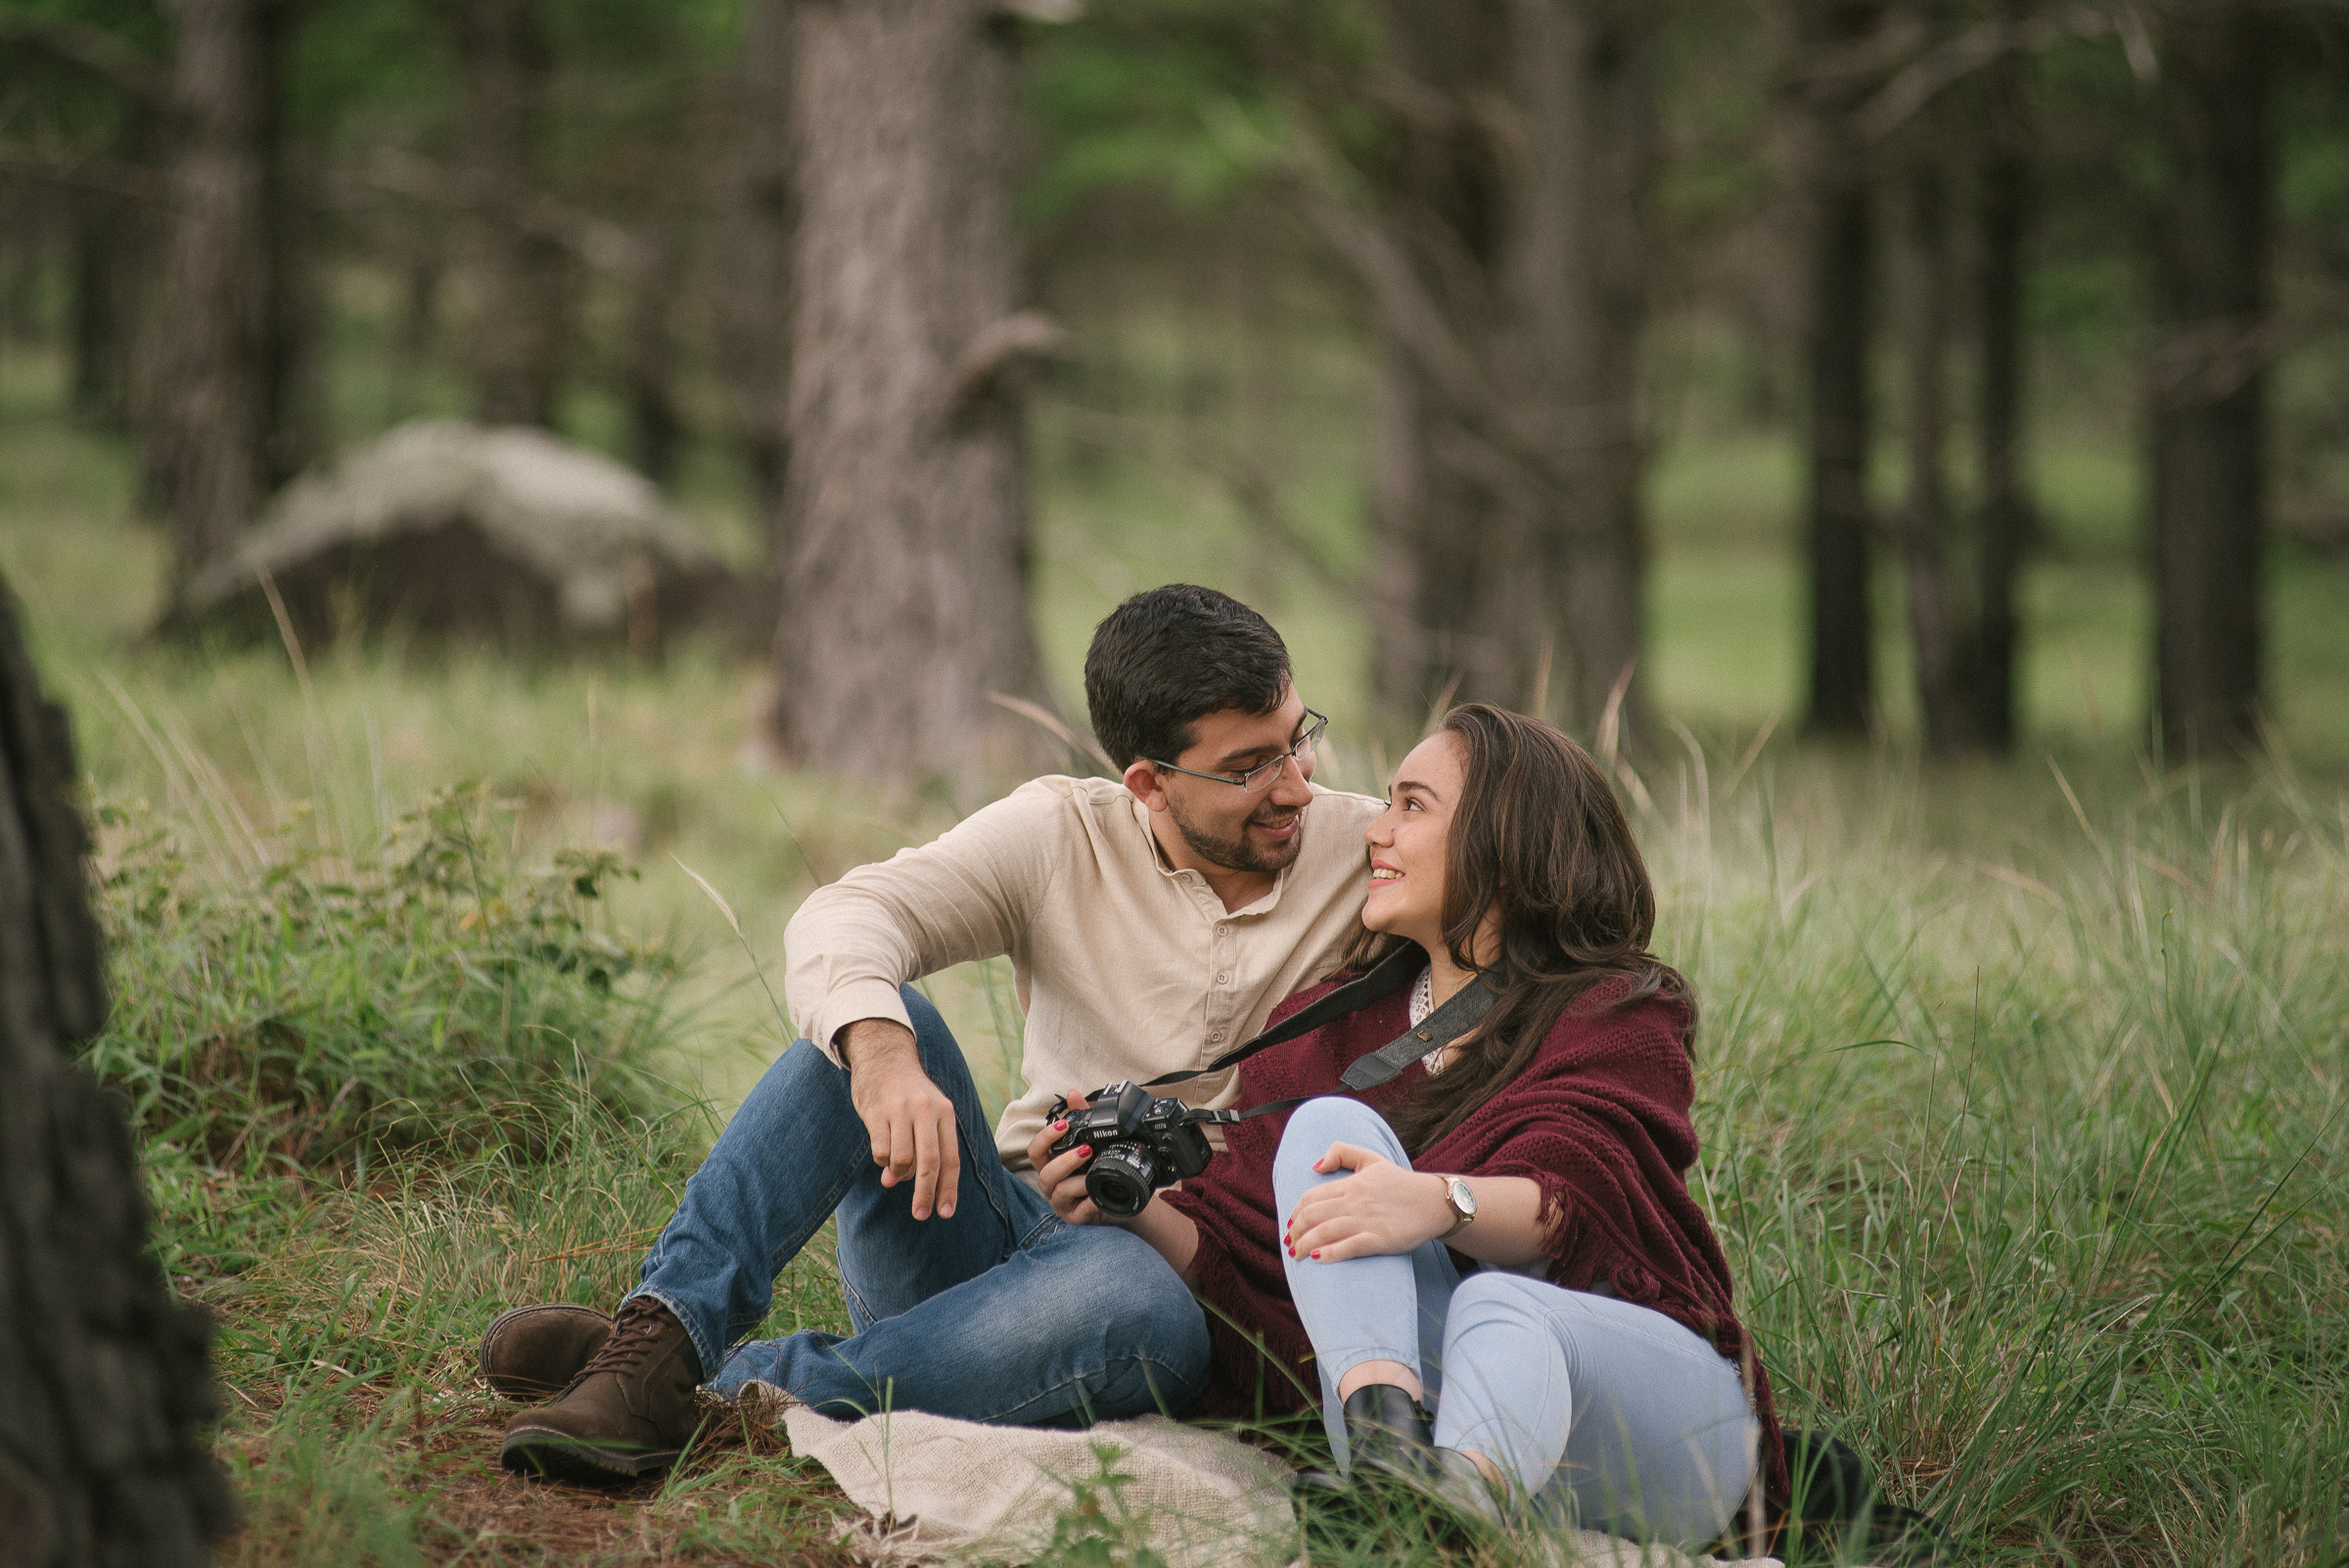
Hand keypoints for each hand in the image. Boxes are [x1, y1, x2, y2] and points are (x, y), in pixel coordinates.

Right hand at [842, 1019, 959, 1219]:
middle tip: (920, 1215)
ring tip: (895, 1170)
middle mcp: (925, 1111)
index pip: (951, 1158)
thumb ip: (923, 1149)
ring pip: (902, 1160)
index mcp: (945, 1112)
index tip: (945, 1212)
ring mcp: (900, 1110)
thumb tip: (898, 1182)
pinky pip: (881, 1151)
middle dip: (925, 1193)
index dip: (949, 1188)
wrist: (884, 1057)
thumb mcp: (928, 1113)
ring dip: (898, 1174)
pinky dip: (882, 1161)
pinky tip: (882, 1153)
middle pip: (929, 1163)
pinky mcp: (875, 1112)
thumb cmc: (910, 1094)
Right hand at [1027, 1092, 1111, 1224]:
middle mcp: (1052, 1185)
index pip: (1036, 1150)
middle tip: (1087, 1149)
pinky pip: (1079, 1212)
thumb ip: (1081, 1118)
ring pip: (1060, 1192)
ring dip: (1079, 1180)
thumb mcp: (1091, 1142)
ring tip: (1097, 1169)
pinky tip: (1100, 1194)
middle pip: (1045, 1173)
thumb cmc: (1097, 1170)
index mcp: (1051, 1164)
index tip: (1063, 1125)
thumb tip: (1072, 1093)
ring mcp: (1062, 1203)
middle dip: (1066, 1160)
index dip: (1045, 1137)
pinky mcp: (1076, 1219)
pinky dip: (1090, 1202)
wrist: (1120, 1199)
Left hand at [1284, 1142, 1454, 1263]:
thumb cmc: (1401, 1183)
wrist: (1434, 1202)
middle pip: (1313, 1215)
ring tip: (1296, 1254)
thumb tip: (1314, 1166)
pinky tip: (1317, 1259)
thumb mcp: (1371, 1158)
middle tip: (1290, 1243)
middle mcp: (1356, 1201)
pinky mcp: (1381, 1239)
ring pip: (1326, 1231)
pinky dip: (1330, 1253)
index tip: (1290, 1225)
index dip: (1295, 1212)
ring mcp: (1368, 1220)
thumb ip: (1341, 1152)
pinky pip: (1350, 1246)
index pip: (1311, 1197)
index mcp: (1351, 1184)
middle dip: (1295, 1231)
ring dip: (1305, 1244)